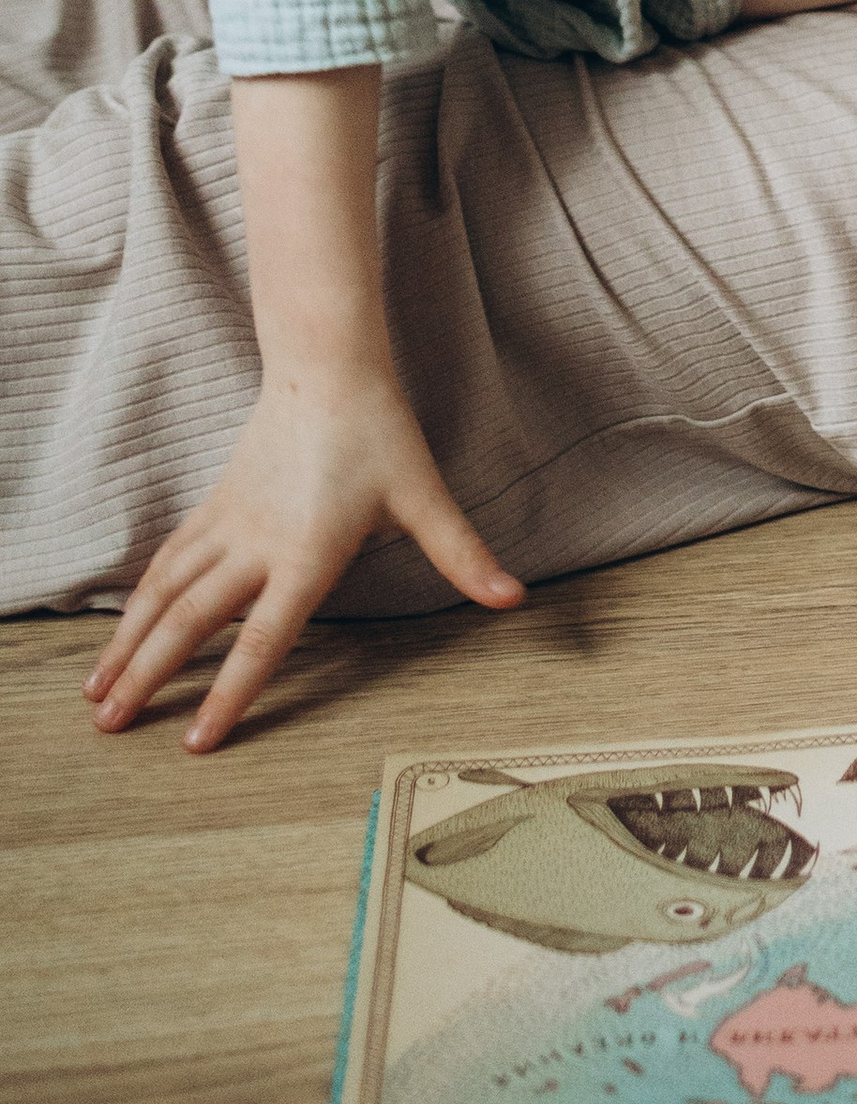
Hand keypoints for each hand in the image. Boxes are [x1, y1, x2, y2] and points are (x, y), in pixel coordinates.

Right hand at [84, 362, 519, 750]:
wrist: (327, 363)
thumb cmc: (379, 430)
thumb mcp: (425, 495)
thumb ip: (463, 556)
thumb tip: (512, 598)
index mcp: (306, 553)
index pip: (261, 640)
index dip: (229, 695)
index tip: (194, 740)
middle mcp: (255, 544)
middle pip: (189, 624)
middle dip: (148, 679)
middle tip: (109, 730)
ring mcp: (227, 522)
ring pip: (164, 593)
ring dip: (127, 645)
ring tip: (96, 694)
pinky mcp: (214, 503)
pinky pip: (169, 560)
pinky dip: (139, 599)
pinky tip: (122, 628)